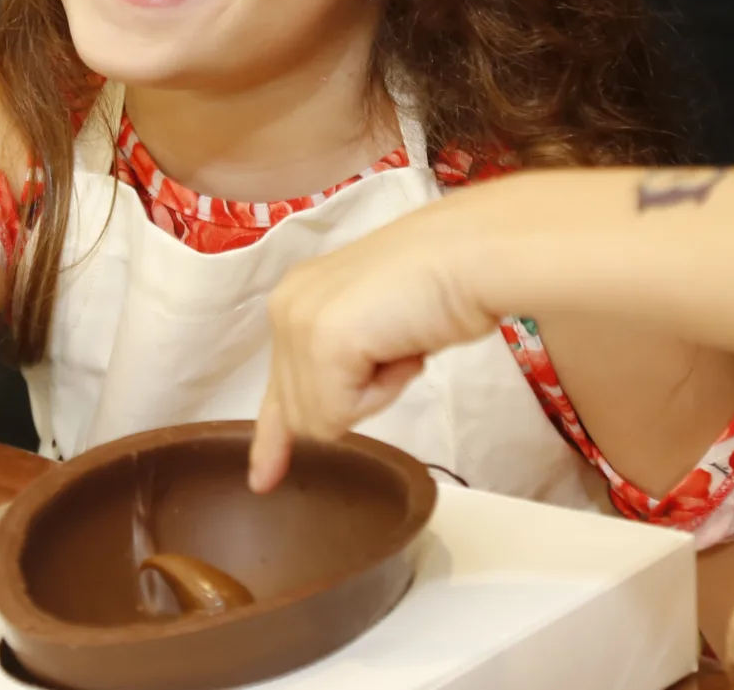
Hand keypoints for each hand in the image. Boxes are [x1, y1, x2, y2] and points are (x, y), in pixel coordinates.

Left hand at [249, 197, 503, 492]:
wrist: (471, 254)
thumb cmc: (445, 284)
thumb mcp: (379, 330)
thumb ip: (345, 365)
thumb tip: (321, 422)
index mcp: (298, 298)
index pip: (278, 385)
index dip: (273, 438)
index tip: (262, 479)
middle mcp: (287, 306)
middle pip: (302, 413)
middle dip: (358, 397)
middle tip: (398, 346)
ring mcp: (299, 323)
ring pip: (321, 420)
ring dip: (375, 394)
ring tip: (402, 342)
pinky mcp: (321, 342)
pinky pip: (342, 414)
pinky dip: (384, 392)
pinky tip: (401, 347)